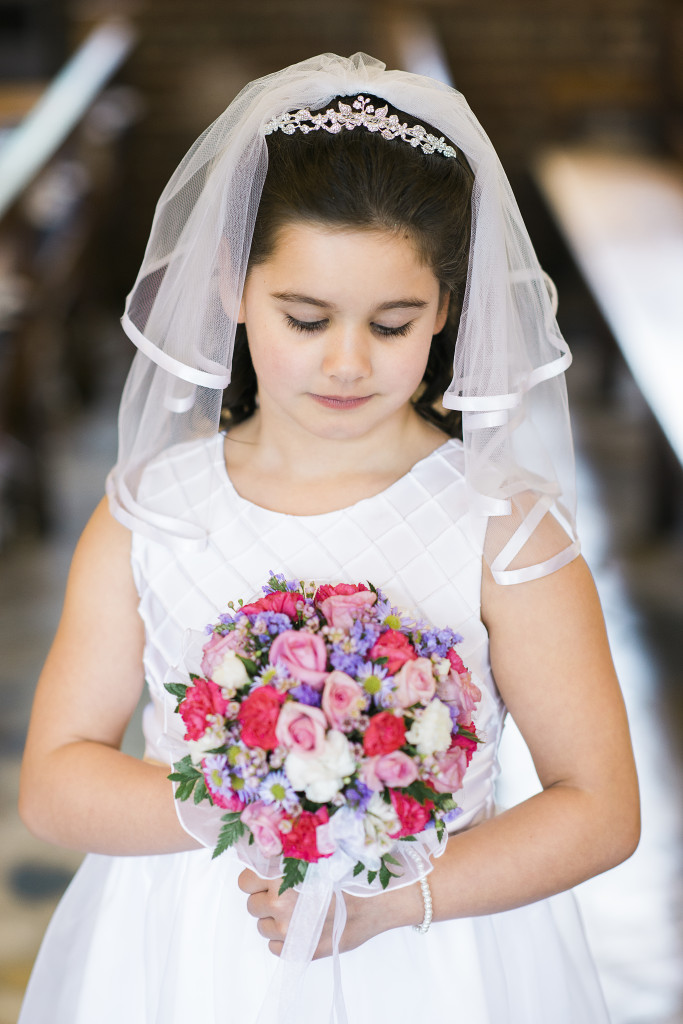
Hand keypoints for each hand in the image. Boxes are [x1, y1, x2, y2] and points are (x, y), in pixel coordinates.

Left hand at [238, 868, 420, 957]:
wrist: (378, 900)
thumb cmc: (350, 873)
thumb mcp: (315, 857)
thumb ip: (286, 859)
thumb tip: (261, 856)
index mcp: (280, 877)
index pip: (245, 881)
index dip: (256, 879)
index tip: (268, 878)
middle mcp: (278, 905)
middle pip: (252, 905)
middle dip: (265, 899)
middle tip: (289, 894)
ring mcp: (287, 931)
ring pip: (263, 927)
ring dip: (275, 920)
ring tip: (300, 911)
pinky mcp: (299, 951)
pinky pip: (275, 948)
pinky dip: (285, 940)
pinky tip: (304, 928)